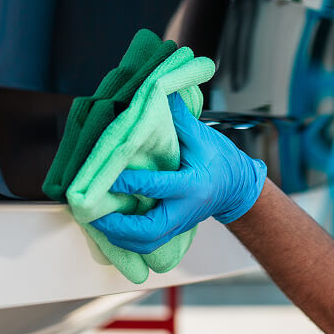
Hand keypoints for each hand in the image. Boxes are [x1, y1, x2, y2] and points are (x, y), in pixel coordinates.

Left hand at [91, 93, 266, 252]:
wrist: (237, 187)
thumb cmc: (220, 159)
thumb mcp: (201, 135)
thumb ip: (177, 117)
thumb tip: (156, 91)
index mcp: (193, 185)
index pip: (159, 186)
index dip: (132, 183)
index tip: (110, 176)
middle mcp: (185, 209)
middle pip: (149, 230)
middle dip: (119, 225)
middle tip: (95, 211)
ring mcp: (180, 224)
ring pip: (146, 243)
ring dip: (118, 236)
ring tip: (96, 222)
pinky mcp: (174, 230)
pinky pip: (147, 243)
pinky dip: (126, 238)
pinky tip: (108, 227)